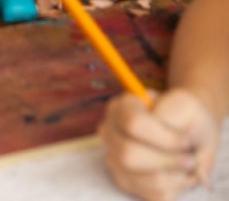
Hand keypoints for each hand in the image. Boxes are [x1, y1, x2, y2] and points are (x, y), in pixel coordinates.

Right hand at [99, 89, 219, 200]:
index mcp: (121, 107)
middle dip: (166, 161)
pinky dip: (173, 189)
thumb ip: (178, 120)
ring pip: (139, 178)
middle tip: (190, 160)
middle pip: (128, 154)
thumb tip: (181, 149)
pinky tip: (179, 175)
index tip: (186, 142)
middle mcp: (109, 131)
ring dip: (173, 177)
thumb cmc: (184, 116)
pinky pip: (150, 194)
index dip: (163, 138)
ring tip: (186, 167)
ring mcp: (113, 157)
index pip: (133, 123)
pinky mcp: (124, 180)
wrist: (185, 129)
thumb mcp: (184, 106)